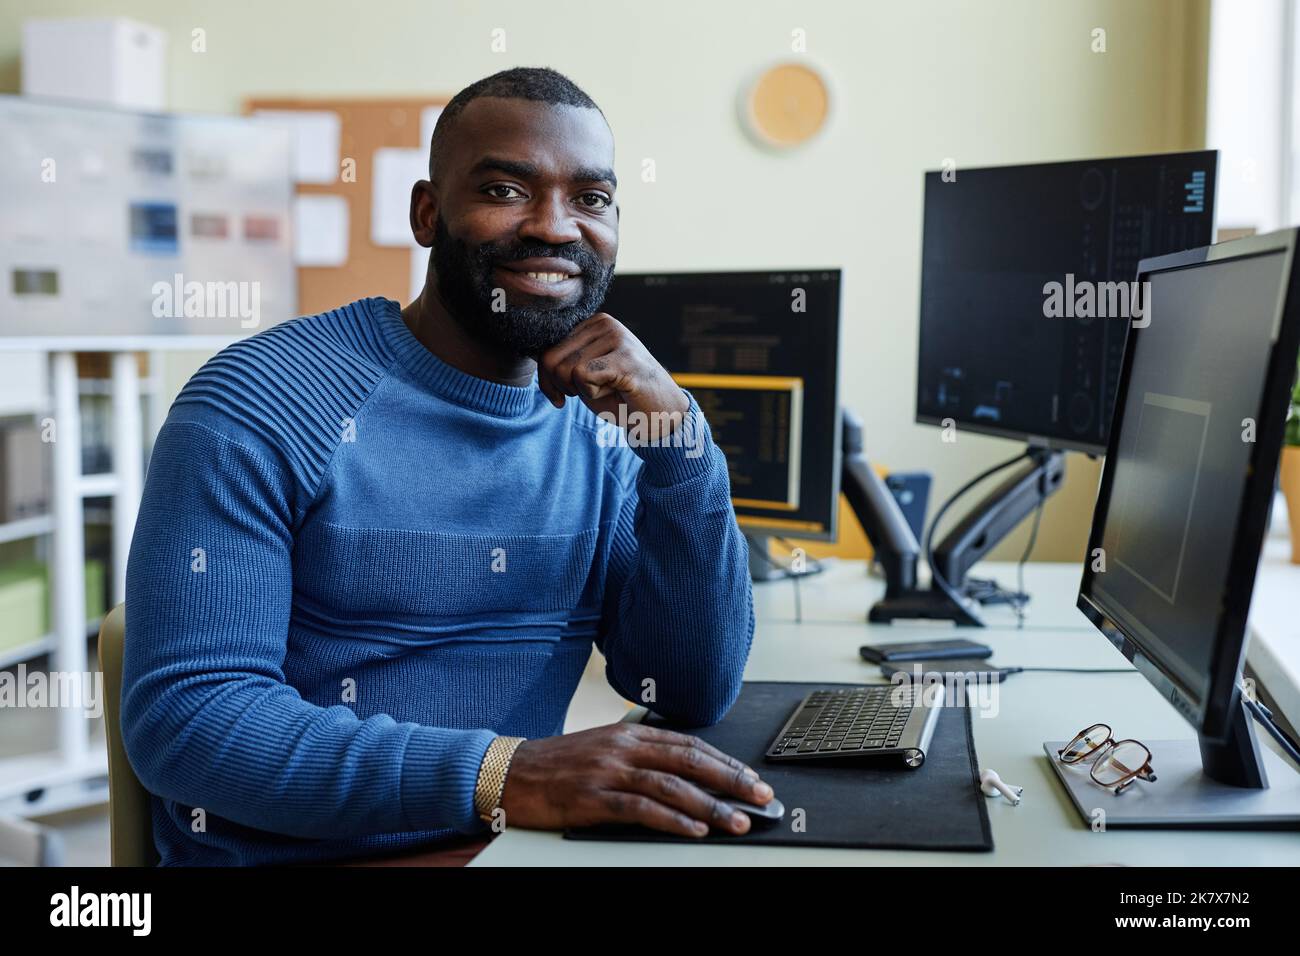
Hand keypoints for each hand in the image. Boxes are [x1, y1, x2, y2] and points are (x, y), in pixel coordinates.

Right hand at [498, 723, 774, 836]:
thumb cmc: (557, 764)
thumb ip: (640, 755)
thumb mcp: (603, 748)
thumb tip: (684, 772)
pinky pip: (639, 809)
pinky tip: (693, 829)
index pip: (690, 744)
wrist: (509, 772)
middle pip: (689, 761)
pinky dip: (671, 820)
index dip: (726, 761)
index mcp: (628, 735)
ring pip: (671, 786)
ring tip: (736, 821)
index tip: (752, 777)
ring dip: (710, 805)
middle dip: (731, 780)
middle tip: (760, 796)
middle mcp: (622, 748)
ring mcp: (608, 772)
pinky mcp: (592, 799)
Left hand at [537, 313, 688, 435]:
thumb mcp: (584, 377)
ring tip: (608, 390)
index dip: (546, 379)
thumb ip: (561, 365)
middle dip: (560, 387)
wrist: (661, 414)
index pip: (547, 349)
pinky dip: (593, 394)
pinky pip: (583, 377)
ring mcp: (617, 337)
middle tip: (586, 395)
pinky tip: (615, 391)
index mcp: (593, 324)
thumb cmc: (621, 396)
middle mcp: (604, 323)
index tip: (560, 396)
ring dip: (583, 392)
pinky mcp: (625, 357)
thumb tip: (535, 359)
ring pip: (566, 370)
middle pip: (551, 359)